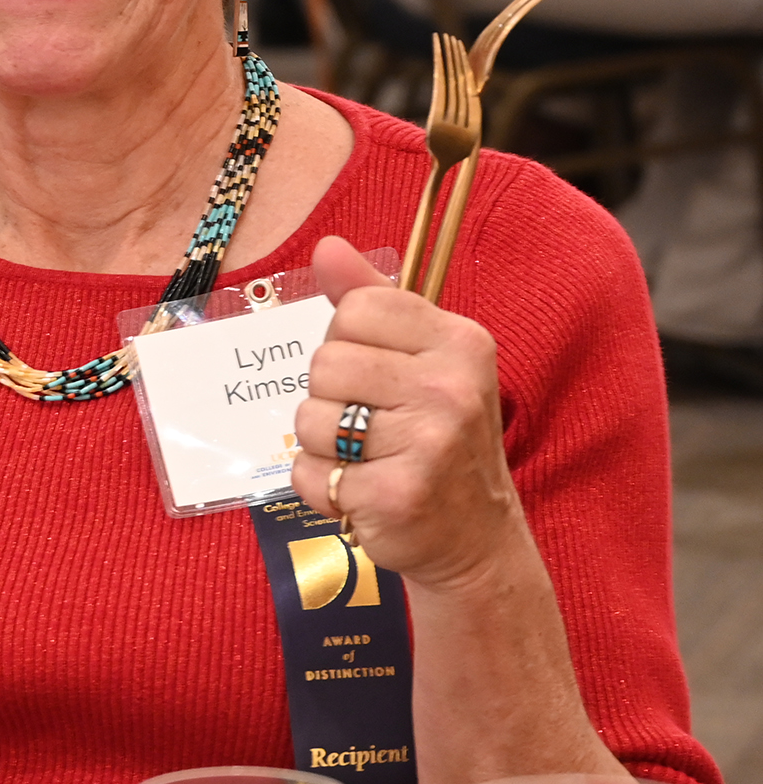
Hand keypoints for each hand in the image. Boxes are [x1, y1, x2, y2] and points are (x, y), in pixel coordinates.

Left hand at [292, 237, 521, 588]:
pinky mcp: (396, 495)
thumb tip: (325, 246)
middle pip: (324, 363)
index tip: (379, 374)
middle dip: (331, 398)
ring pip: (309, 419)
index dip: (348, 343)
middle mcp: (450, 387)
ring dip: (324, 446)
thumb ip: (372, 299)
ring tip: (367, 459)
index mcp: (460, 342)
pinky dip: (323, 488)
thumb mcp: (423, 359)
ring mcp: (427, 443)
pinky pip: (309, 474)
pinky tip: (362, 492)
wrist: (474, 537)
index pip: (354, 309)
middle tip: (373, 426)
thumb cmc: (439, 437)